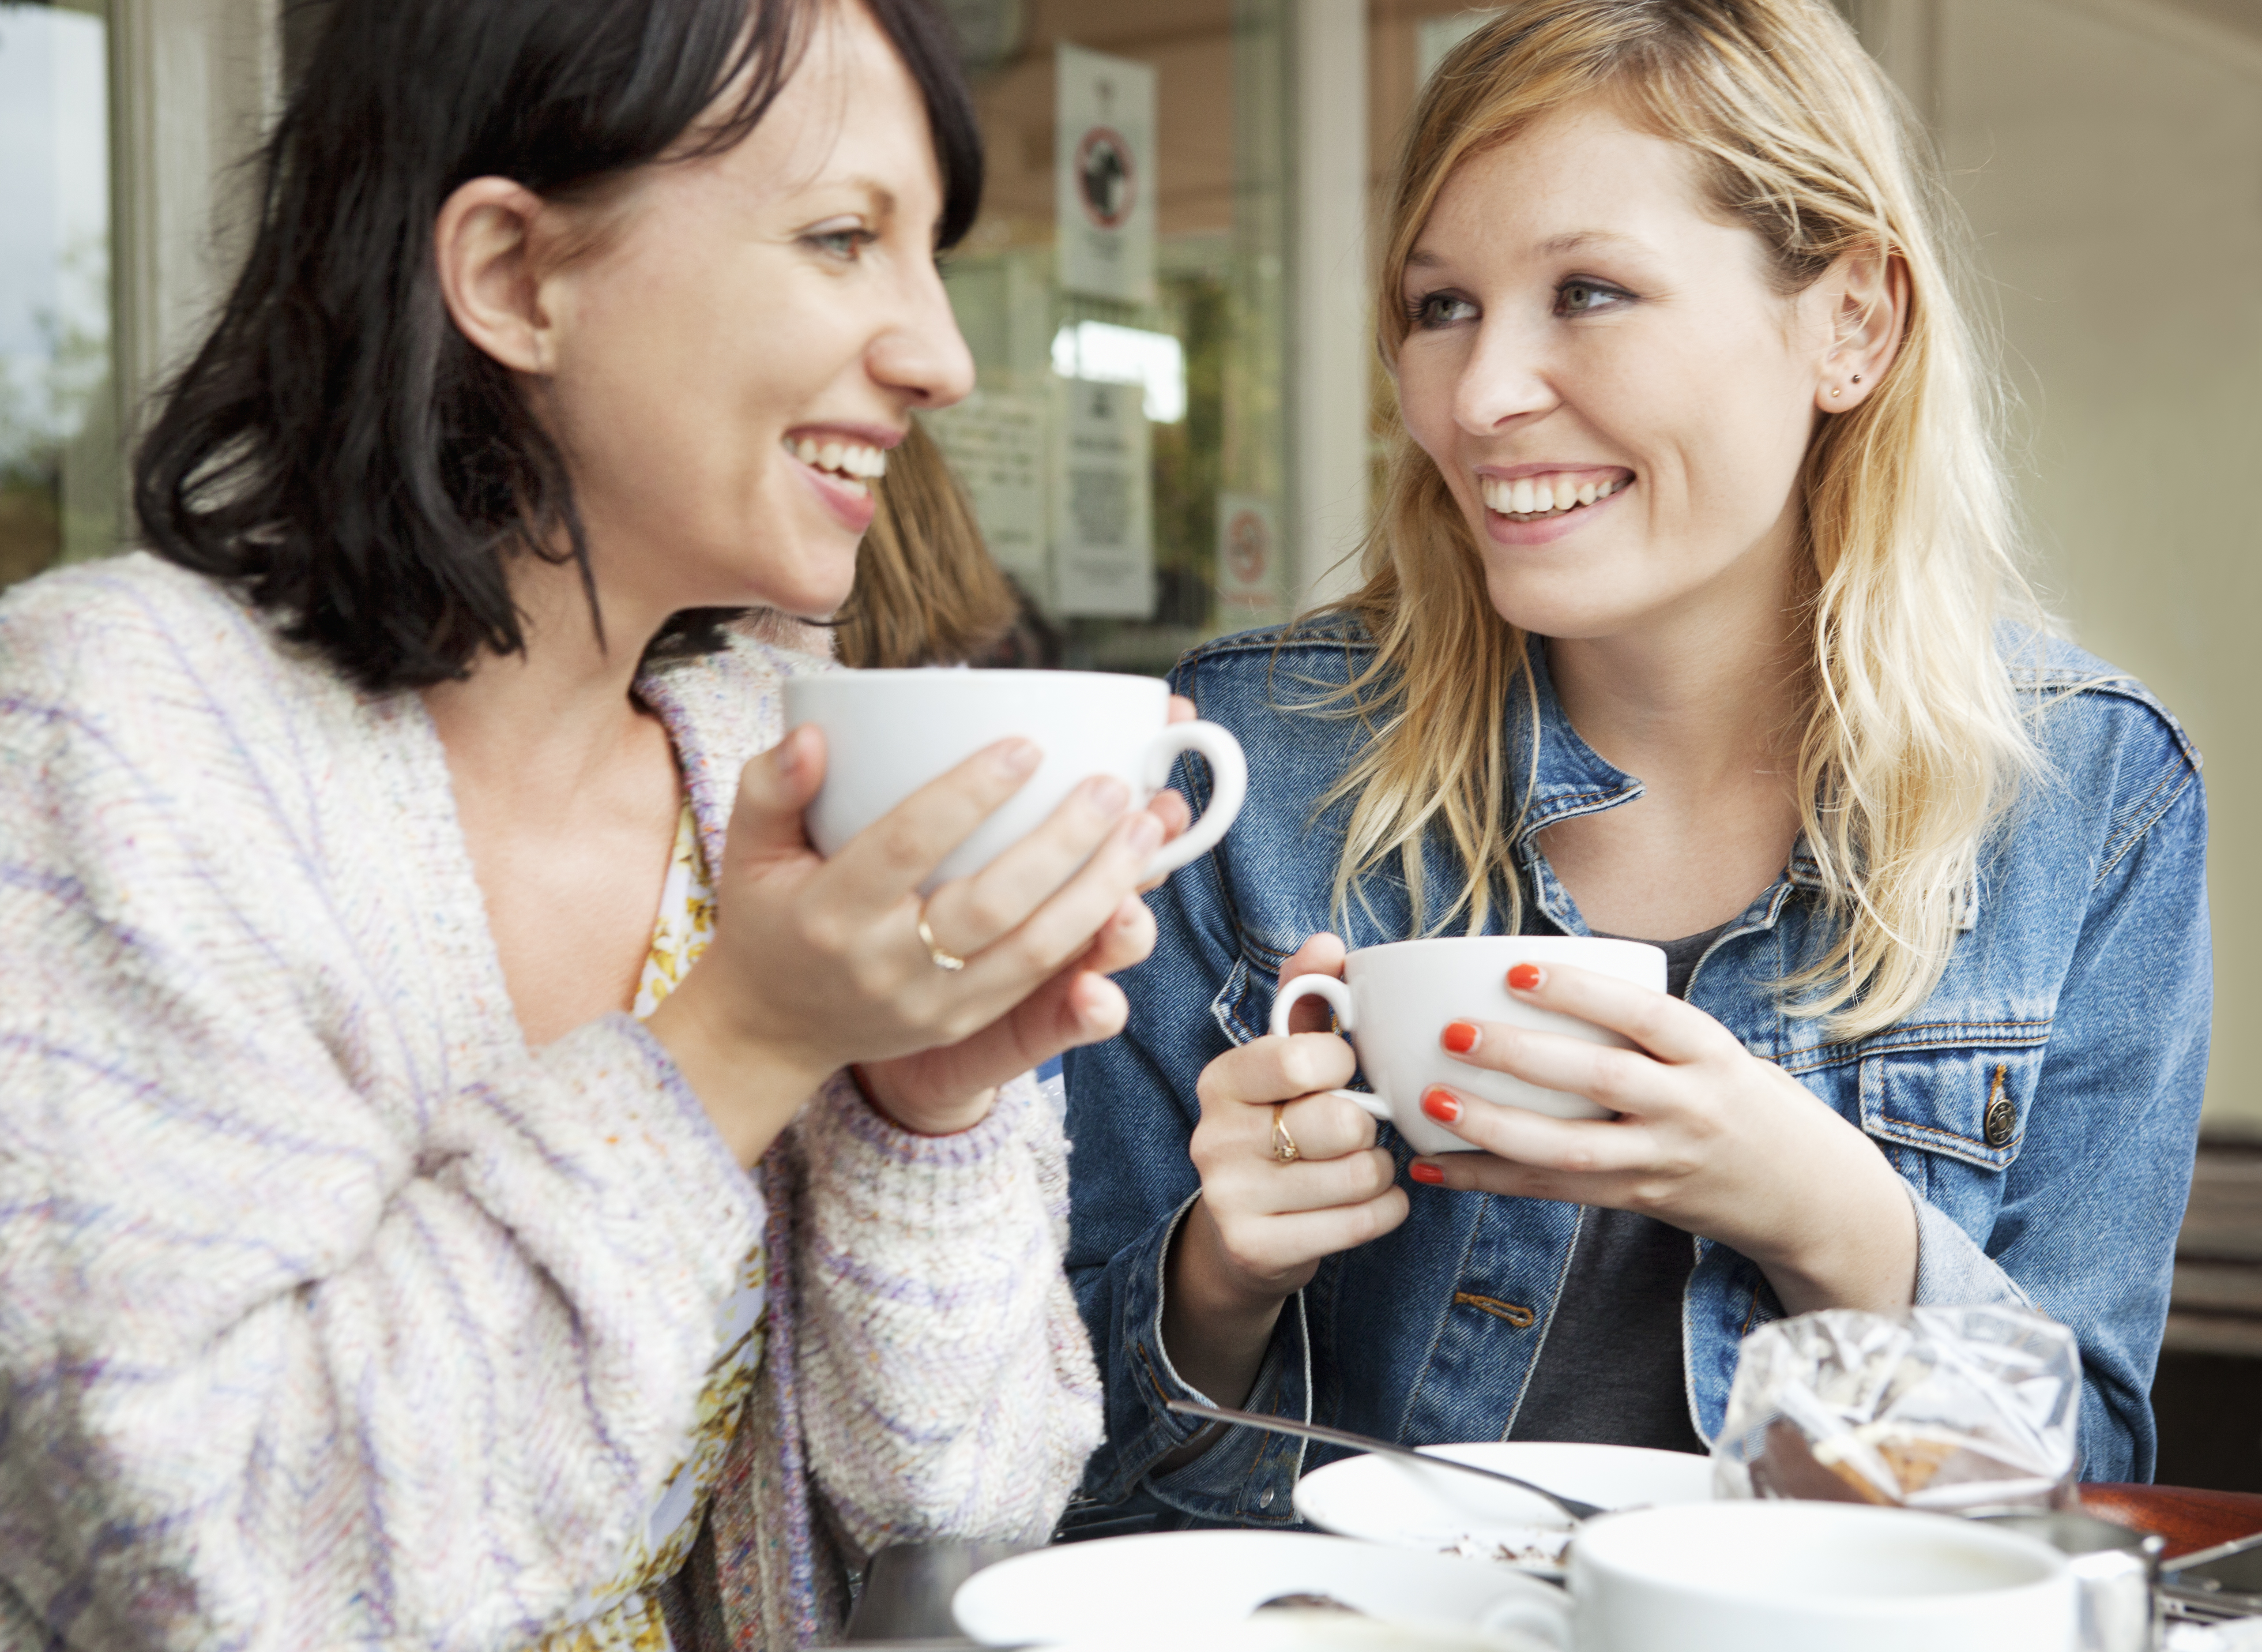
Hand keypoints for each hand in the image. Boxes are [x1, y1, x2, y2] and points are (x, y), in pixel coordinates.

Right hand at [647, 716, 1186, 1161]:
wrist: (772, 1030)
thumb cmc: (767, 918)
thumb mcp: (747, 851)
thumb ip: (769, 787)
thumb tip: (813, 735)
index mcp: (829, 914)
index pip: (904, 847)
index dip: (966, 796)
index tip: (1025, 745)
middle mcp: (886, 966)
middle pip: (989, 904)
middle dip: (1061, 843)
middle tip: (1114, 783)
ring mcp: (933, 1003)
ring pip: (1034, 949)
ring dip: (1101, 887)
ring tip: (1150, 824)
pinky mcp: (967, 1022)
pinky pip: (1042, 978)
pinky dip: (1094, 930)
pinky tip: (1135, 881)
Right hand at [1163, 933, 1408, 1408]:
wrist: (1242, 1238)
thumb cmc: (1277, 1129)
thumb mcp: (1285, 1063)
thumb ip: (1308, 999)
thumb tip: (1328, 942)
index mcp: (1220, 1081)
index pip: (1306, 1057)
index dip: (1345, 1065)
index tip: (1341, 1074)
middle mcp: (1213, 1138)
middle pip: (1341, 1121)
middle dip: (1367, 1126)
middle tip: (1354, 1131)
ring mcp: (1230, 1198)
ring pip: (1358, 1174)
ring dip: (1380, 1170)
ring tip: (1359, 1167)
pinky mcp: (1257, 1249)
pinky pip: (1363, 1221)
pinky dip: (1386, 1209)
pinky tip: (1369, 1202)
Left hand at [1406, 962, 1915, 1314]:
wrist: (1815, 1198)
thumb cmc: (1750, 1104)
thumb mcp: (1721, 1055)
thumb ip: (1652, 1031)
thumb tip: (1549, 985)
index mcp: (1713, 1055)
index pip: (1646, 1015)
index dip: (1582, 993)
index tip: (1518, 973)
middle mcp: (1692, 1109)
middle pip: (1600, 1080)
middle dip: (1521, 1057)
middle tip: (1453, 1033)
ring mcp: (1664, 1161)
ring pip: (1570, 1150)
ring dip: (1494, 1128)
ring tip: (1432, 1103)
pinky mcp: (1641, 1202)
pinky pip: (1556, 1192)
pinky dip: (1491, 1180)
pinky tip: (1436, 1170)